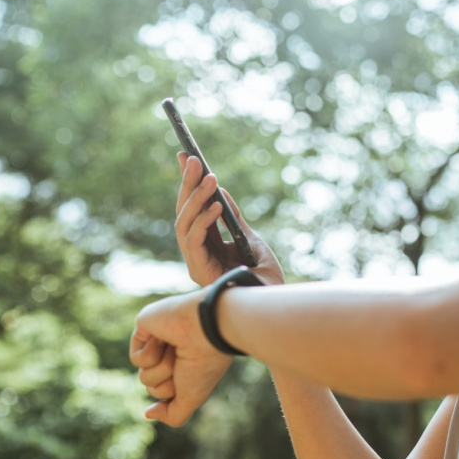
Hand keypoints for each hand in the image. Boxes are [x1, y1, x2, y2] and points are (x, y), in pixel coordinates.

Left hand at [130, 289, 230, 425]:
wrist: (208, 329)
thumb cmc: (204, 363)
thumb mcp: (192, 397)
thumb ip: (173, 414)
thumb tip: (148, 413)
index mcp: (187, 366)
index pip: (166, 392)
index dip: (175, 392)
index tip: (194, 378)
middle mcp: (173, 354)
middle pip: (153, 387)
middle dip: (168, 382)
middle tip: (185, 363)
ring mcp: (159, 340)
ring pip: (144, 375)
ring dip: (162, 368)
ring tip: (176, 348)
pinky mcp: (145, 326)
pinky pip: (136, 358)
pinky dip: (151, 354)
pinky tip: (165, 338)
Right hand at [175, 151, 284, 286]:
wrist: (275, 302)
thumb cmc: (264, 276)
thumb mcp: (249, 238)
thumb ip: (232, 217)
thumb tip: (220, 189)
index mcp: (206, 244)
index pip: (191, 208)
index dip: (186, 183)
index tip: (185, 156)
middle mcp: (196, 253)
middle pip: (183, 213)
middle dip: (187, 184)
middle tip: (193, 159)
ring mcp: (195, 263)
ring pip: (183, 225)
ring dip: (196, 199)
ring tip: (210, 178)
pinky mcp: (199, 272)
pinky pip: (193, 241)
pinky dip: (203, 221)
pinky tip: (217, 206)